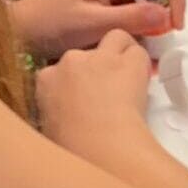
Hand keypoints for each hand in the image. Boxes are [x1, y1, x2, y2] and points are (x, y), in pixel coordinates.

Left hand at [13, 0, 187, 59]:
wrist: (21, 32)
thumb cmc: (51, 24)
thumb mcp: (92, 24)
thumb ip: (130, 18)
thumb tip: (166, 15)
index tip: (171, 26)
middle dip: (165, 14)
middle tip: (160, 44)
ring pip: (151, 2)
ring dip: (154, 26)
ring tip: (149, 53)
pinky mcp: (112, 3)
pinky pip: (138, 12)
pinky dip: (142, 30)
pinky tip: (137, 49)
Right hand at [35, 30, 152, 148]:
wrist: (98, 148)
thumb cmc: (72, 149)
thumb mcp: (48, 130)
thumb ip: (54, 113)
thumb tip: (65, 119)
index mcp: (45, 80)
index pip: (60, 68)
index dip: (74, 80)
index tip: (82, 95)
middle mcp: (71, 61)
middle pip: (86, 52)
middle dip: (96, 66)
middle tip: (106, 89)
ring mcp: (100, 57)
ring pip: (115, 37)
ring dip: (121, 52)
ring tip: (127, 75)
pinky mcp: (128, 61)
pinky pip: (138, 51)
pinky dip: (142, 63)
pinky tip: (142, 81)